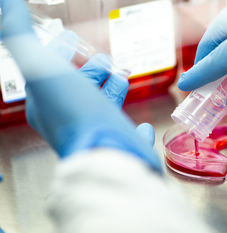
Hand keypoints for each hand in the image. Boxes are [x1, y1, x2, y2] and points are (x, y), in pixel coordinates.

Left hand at [1, 0, 160, 170]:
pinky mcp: (122, 143)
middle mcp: (71, 118)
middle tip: (104, 59)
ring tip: (124, 74)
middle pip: (81, 87)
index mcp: (48, 102)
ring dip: (114, 89)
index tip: (71, 38)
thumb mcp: (41, 68)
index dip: (60, 51)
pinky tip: (142, 125)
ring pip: (106, 107)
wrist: (104, 152)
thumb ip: (19, 36)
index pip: (52, 69)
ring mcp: (98, 131)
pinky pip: (130, 134)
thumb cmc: (74, 113)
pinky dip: (136, 128)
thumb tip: (7, 5)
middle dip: (92, 69)